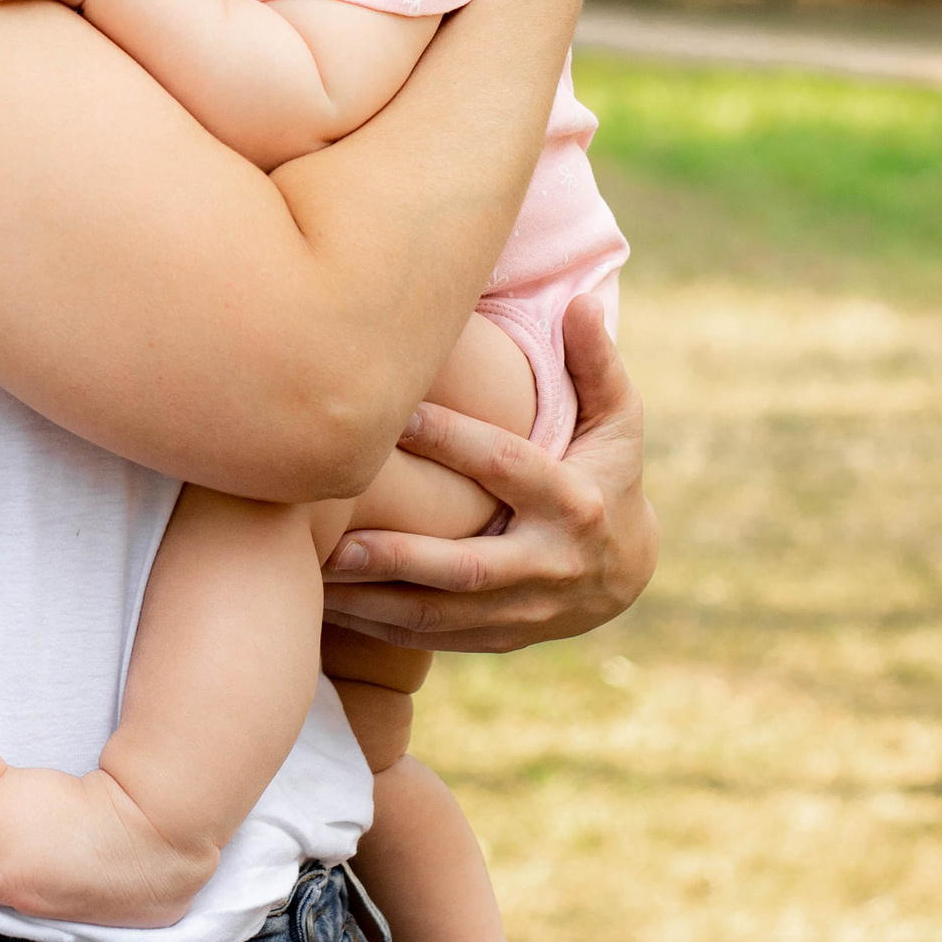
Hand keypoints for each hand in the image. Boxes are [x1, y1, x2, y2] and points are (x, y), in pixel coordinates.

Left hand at [318, 296, 652, 650]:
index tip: (397, 415)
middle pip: (470, 566)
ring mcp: (523, 611)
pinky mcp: (497, 638)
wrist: (625, 575)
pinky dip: (379, 626)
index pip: (507, 467)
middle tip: (337, 540)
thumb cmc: (607, 474)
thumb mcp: (619, 421)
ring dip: (375, 600)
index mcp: (575, 502)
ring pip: (442, 615)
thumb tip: (580, 302)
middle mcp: (549, 563)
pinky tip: (329, 603)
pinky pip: (432, 637)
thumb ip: (596, 364)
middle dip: (402, 556)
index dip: (454, 441)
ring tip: (316, 574)